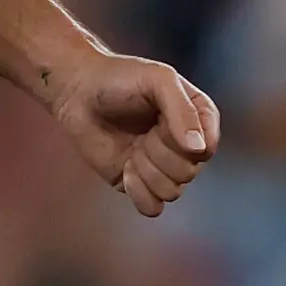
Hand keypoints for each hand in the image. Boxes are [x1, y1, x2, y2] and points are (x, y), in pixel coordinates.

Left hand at [44, 51, 220, 217]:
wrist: (78, 92)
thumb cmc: (119, 78)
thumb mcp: (158, 79)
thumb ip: (182, 110)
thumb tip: (198, 150)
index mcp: (198, 119)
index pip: (207, 148)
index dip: (183, 140)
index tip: (160, 120)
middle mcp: (186, 146)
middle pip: (188, 172)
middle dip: (159, 153)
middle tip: (142, 131)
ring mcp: (163, 166)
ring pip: (172, 191)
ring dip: (146, 170)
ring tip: (132, 148)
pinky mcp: (140, 183)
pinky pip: (153, 207)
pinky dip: (139, 192)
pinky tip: (125, 169)